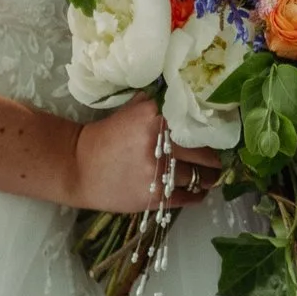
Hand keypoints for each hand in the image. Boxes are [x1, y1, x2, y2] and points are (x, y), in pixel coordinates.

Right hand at [66, 96, 223, 213]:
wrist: (79, 167)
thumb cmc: (107, 137)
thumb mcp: (130, 112)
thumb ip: (156, 105)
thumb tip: (185, 98)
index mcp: (153, 117)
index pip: (195, 123)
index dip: (209, 130)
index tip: (217, 134)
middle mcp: (158, 143)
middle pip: (203, 151)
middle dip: (213, 157)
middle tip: (217, 158)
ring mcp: (157, 172)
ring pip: (198, 176)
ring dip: (208, 177)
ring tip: (210, 175)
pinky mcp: (154, 197)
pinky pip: (188, 198)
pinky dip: (198, 195)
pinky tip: (200, 191)